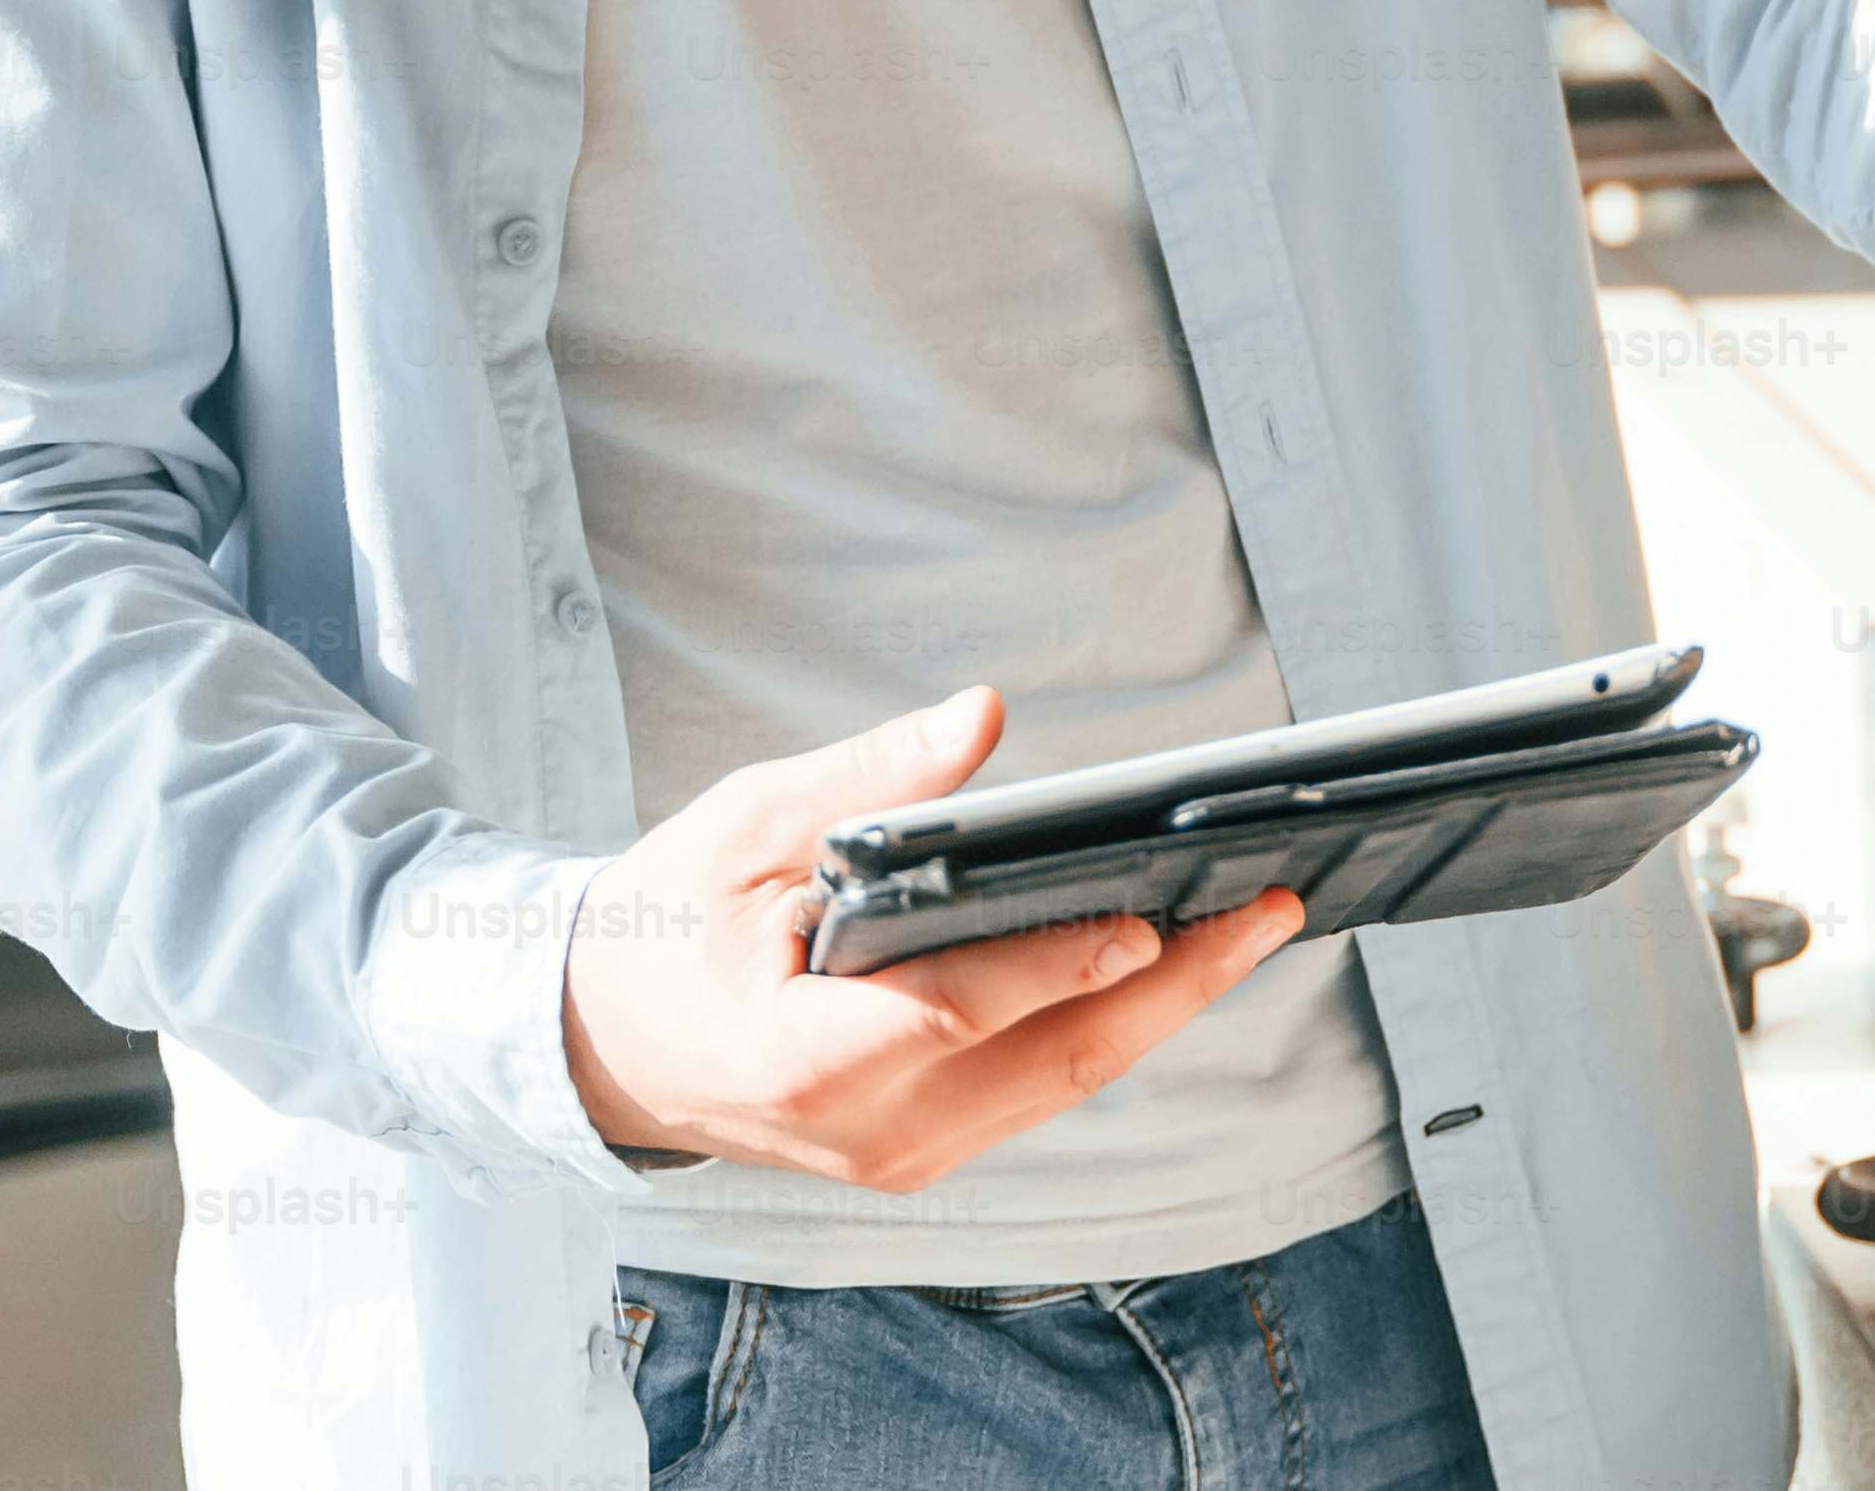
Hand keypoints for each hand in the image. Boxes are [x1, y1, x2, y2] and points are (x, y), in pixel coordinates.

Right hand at [562, 686, 1304, 1190]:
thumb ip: (866, 785)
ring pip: (1066, 1081)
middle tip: (1270, 911)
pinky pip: (1043, 1083)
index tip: (1149, 919)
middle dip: (1177, 987)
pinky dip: (1114, 1020)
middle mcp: (871, 1128)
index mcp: (804, 1058)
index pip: (957, 1011)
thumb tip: (975, 721)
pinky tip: (1175, 959)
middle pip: (1054, 1062)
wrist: (604, 1044)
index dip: (1056, 965)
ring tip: (1254, 922)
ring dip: (1167, 1006)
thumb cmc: (665, 929)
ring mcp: (907, 1152)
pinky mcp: (929, 1145)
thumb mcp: (742, 830)